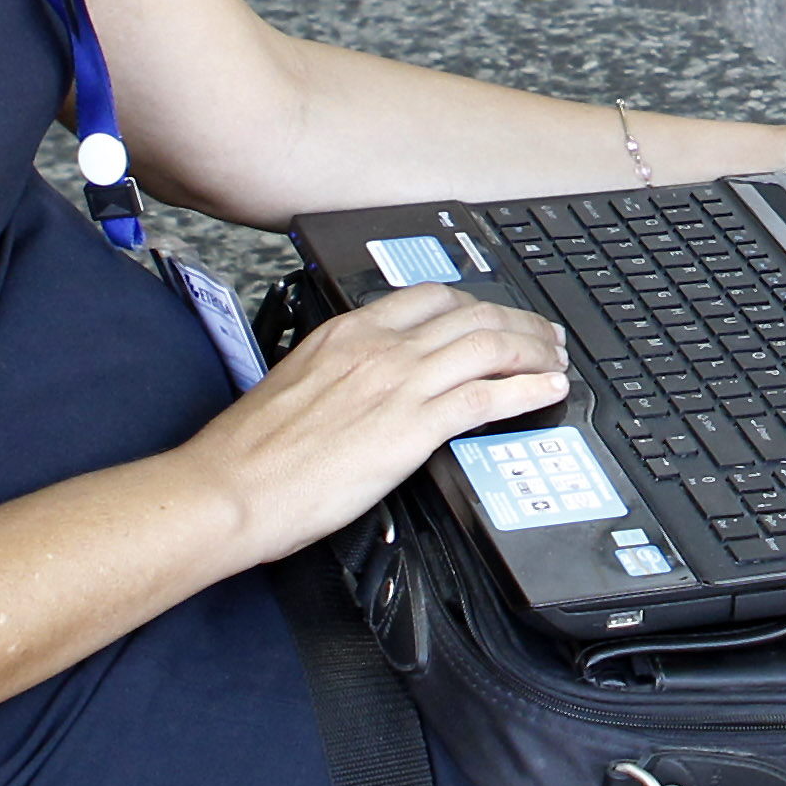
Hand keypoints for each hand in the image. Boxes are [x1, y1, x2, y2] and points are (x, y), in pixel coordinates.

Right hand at [194, 282, 569, 563]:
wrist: (230, 488)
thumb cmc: (250, 450)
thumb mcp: (296, 381)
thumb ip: (339, 369)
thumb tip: (362, 381)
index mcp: (347, 332)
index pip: (429, 297)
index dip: (475, 303)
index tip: (494, 314)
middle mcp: (379, 348)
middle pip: (472, 314)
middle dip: (517, 321)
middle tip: (542, 336)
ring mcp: (399, 385)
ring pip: (489, 345)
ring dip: (533, 350)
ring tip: (555, 360)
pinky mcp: (412, 428)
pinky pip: (487, 396)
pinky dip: (528, 389)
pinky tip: (548, 391)